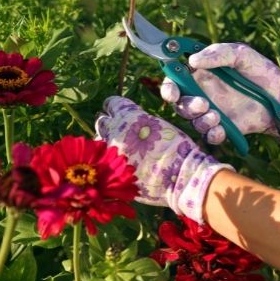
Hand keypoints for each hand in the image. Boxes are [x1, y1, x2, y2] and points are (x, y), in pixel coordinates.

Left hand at [95, 96, 232, 222]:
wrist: (181, 176)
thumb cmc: (175, 147)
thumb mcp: (156, 125)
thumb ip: (137, 121)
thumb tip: (128, 122)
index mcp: (127, 116)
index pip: (112, 104)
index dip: (115, 106)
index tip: (117, 109)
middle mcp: (115, 132)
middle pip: (102, 122)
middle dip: (110, 124)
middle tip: (119, 129)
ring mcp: (111, 153)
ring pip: (99, 143)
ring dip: (107, 142)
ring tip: (120, 147)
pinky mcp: (112, 172)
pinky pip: (104, 162)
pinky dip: (111, 161)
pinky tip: (121, 163)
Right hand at [160, 43, 279, 143]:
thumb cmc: (260, 71)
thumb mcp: (241, 54)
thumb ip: (217, 54)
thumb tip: (192, 61)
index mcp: (201, 75)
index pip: (175, 82)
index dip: (168, 88)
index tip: (172, 92)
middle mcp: (203, 94)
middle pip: (180, 104)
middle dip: (185, 106)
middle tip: (202, 103)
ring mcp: (213, 112)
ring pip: (193, 121)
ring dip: (200, 120)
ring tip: (217, 116)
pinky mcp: (224, 129)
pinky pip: (210, 136)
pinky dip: (212, 134)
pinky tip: (221, 128)